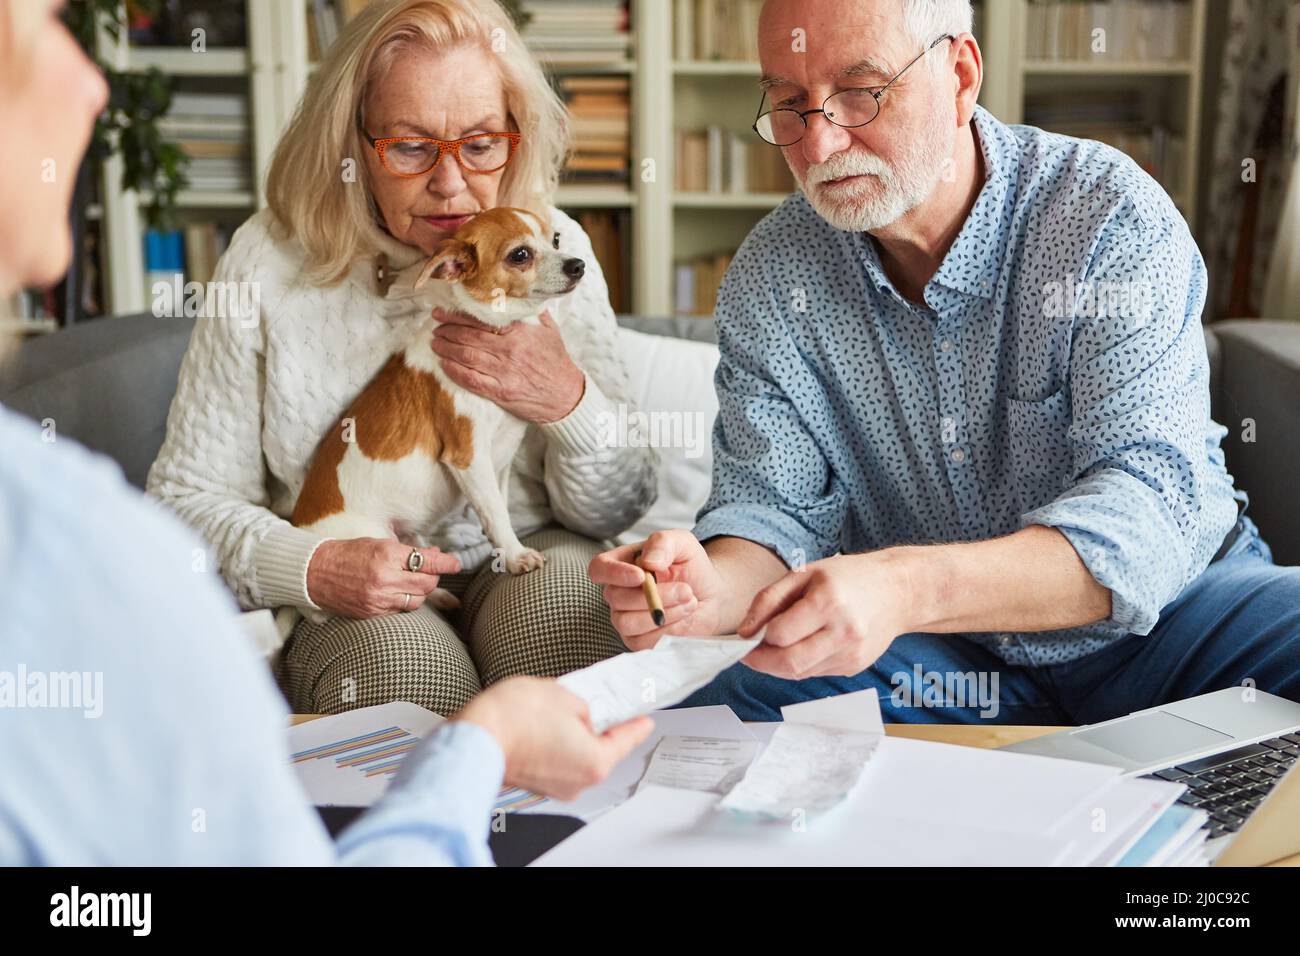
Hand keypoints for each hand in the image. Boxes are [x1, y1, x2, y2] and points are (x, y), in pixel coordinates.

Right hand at [305, 538, 460, 618]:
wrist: (314, 572)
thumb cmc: (347, 553)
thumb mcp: (378, 543)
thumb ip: (407, 551)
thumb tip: (435, 554)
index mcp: (386, 555)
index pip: (427, 561)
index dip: (445, 563)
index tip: (455, 564)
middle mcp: (384, 578)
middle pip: (426, 584)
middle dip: (433, 577)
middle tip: (431, 571)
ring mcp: (378, 598)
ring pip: (417, 600)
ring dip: (420, 592)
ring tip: (413, 581)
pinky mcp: (372, 613)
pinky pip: (400, 610)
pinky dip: (404, 602)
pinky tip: (398, 592)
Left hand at [430, 308, 584, 422]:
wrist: (566, 395)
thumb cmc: (556, 361)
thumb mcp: (549, 329)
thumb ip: (531, 311)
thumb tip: (514, 293)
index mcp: (520, 331)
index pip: (481, 319)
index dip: (456, 315)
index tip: (441, 312)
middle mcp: (510, 350)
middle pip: (468, 336)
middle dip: (446, 330)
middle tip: (434, 328)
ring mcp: (504, 372)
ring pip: (466, 356)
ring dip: (446, 349)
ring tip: (435, 343)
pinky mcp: (501, 392)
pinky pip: (471, 380)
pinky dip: (454, 371)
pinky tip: (444, 364)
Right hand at [455, 677, 653, 799]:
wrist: (475, 736)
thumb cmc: (514, 717)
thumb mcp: (564, 694)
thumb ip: (585, 705)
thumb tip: (584, 712)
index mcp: (596, 760)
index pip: (627, 738)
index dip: (637, 722)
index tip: (645, 716)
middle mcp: (580, 780)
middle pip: (601, 749)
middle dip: (597, 725)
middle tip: (592, 702)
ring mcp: (557, 786)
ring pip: (577, 755)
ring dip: (573, 735)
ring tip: (556, 711)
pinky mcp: (537, 783)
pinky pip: (557, 761)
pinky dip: (555, 745)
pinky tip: (542, 726)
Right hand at [588, 529, 727, 650]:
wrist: (710, 594)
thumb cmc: (691, 566)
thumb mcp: (682, 543)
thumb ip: (663, 543)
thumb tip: (648, 562)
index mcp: (621, 564)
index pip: (599, 568)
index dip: (614, 573)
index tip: (641, 575)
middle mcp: (618, 592)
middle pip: (616, 598)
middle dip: (655, 595)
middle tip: (686, 589)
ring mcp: (625, 618)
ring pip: (627, 622)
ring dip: (663, 613)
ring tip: (689, 601)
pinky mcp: (638, 640)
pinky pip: (642, 642)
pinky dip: (667, 630)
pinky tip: (684, 616)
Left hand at [737, 552, 911, 679]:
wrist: (897, 591)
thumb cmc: (848, 577)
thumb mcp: (804, 573)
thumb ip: (768, 600)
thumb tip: (744, 631)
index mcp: (828, 602)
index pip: (780, 635)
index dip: (758, 637)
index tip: (748, 634)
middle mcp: (843, 632)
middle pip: (789, 663)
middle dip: (762, 662)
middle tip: (751, 652)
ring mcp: (852, 653)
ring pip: (801, 673)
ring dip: (779, 665)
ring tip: (777, 645)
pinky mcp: (855, 667)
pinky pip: (815, 673)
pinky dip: (800, 664)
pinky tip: (802, 645)